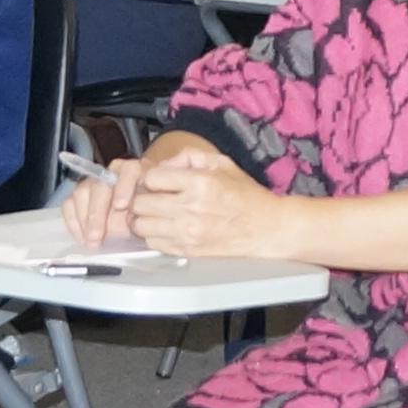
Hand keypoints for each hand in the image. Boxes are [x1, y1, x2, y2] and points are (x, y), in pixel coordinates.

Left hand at [83, 137, 303, 261]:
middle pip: (141, 204)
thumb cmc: (246, 196)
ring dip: (145, 218)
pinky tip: (167, 228)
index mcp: (199, 183)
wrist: (267, 229)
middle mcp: (190, 208)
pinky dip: (154, 236)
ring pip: (141, 227)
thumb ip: (189, 156)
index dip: (151, 177)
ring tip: (157, 214)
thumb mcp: (223, 163)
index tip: (159, 180)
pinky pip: (153, 244)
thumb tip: (163, 164)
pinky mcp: (187, 251)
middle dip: (143, 198)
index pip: (151, 177)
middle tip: (152, 197)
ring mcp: (187, 233)